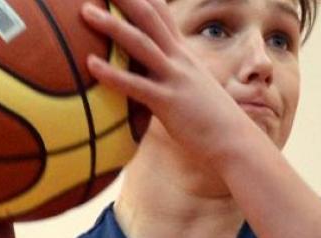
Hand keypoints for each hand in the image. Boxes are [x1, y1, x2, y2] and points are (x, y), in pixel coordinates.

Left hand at [81, 0, 258, 164]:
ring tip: (85, 12)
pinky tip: (90, 64)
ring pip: (140, 44)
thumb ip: (170, 80)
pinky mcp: (168, 102)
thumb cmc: (210, 122)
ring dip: (112, 26)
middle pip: (149, 18)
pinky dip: (112, 74)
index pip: (162, 16)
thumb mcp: (191, 91)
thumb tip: (149, 82)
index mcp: (183, 55)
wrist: (235, 142)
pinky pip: (135, 85)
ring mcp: (175, 78)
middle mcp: (179, 59)